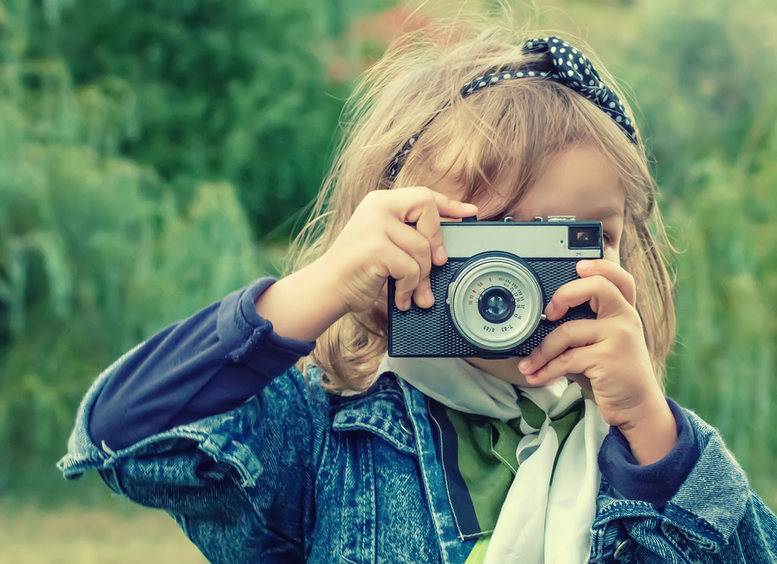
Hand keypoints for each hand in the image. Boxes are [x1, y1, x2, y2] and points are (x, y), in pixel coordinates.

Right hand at [255, 187, 476, 342]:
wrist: (327, 289)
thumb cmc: (358, 270)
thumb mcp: (385, 244)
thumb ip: (409, 235)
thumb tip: (444, 244)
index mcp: (380, 201)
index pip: (423, 195)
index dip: (450, 204)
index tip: (470, 212)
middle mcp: (377, 206)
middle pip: (427, 209)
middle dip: (436, 241)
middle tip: (437, 263)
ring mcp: (374, 225)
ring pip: (422, 247)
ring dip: (420, 276)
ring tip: (410, 290)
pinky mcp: (375, 248)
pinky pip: (410, 268)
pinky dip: (408, 287)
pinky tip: (400, 296)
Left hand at [517, 259, 676, 463]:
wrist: (637, 407)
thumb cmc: (613, 373)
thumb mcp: (603, 344)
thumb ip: (585, 326)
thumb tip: (543, 320)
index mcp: (624, 312)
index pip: (620, 278)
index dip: (600, 266)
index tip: (578, 267)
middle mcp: (625, 319)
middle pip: (597, 287)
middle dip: (564, 295)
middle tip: (548, 313)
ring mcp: (619, 338)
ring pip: (568, 331)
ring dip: (542, 351)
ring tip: (528, 365)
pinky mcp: (608, 359)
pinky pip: (566, 359)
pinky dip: (546, 369)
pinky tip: (537, 376)